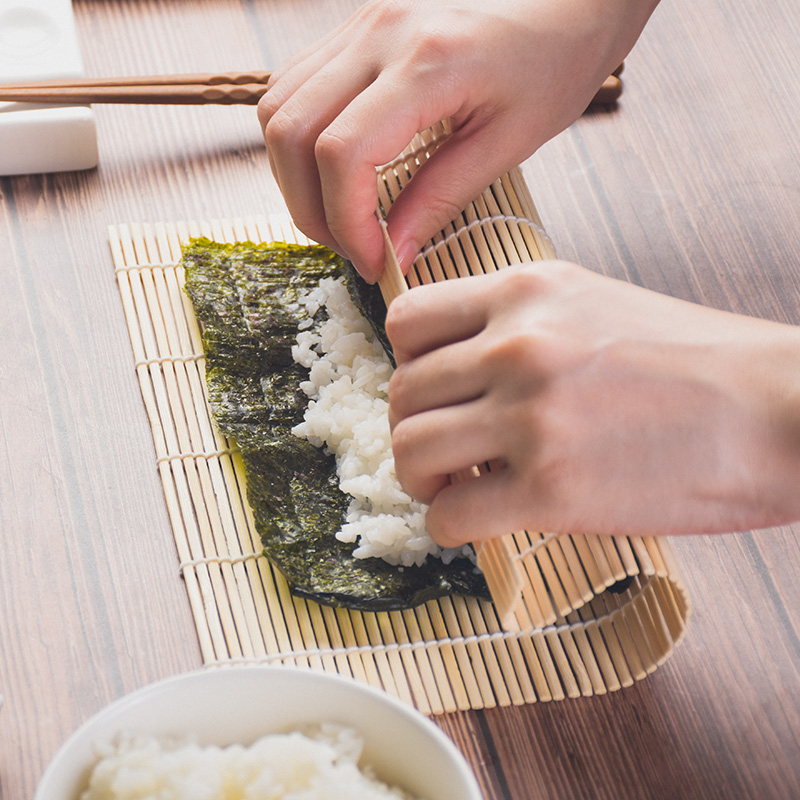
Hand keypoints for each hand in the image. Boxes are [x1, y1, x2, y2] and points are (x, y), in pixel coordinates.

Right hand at [258, 0, 657, 280]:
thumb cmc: (555, 60)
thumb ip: (442, 198)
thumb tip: (393, 253)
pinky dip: (300, 140)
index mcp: (427, 62)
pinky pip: (294, 87)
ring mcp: (359, 25)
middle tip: (351, 247)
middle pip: (292, 132)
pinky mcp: (355, 30)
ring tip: (339, 214)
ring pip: (279, 108)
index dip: (346, 224)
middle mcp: (378, 33)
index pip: (344, 154)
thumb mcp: (510, 141)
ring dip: (296, 176)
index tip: (374, 262)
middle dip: (310, 209)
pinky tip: (334, 170)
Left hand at [386, 262, 799, 545]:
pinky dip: (448, 525)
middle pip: (401, 392)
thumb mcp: (593, 304)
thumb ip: (518, 324)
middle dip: (412, 427)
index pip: (405, 319)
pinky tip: (478, 521)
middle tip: (445, 451)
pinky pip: (448, 514)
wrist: (776, 410)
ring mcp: (529, 416)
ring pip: (409, 450)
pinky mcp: (550, 488)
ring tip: (455, 487)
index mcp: (524, 291)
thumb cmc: (694, 360)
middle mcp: (515, 346)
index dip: (408, 363)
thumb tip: (459, 366)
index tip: (434, 392)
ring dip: (421, 478)